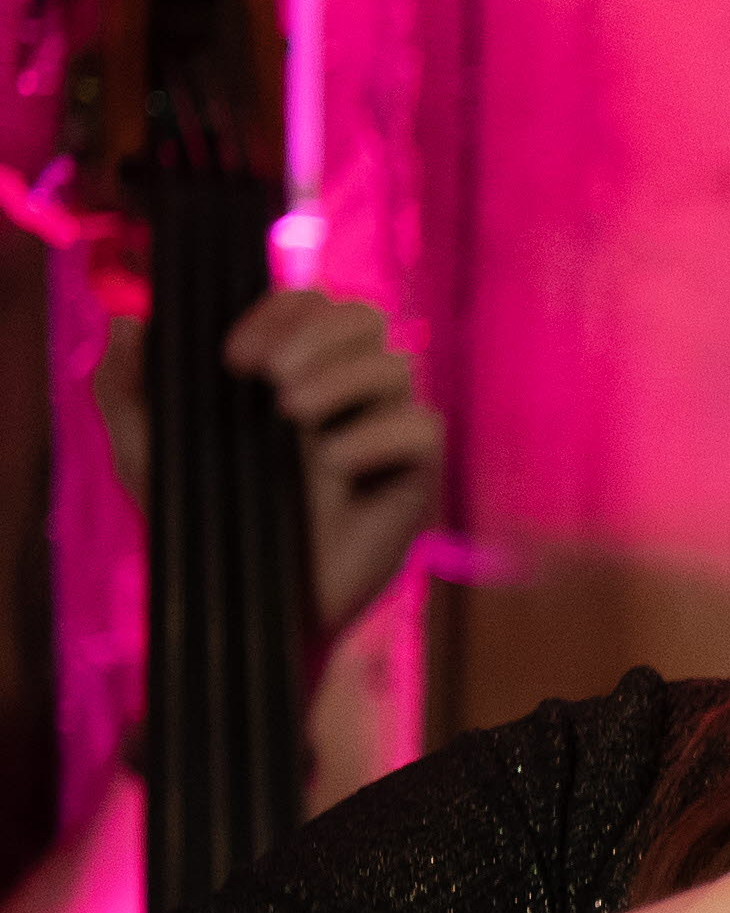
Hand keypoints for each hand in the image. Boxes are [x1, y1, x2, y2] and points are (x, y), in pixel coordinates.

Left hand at [87, 289, 446, 644]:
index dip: (278, 312)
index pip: (309, 305)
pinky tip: (335, 465)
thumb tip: (128, 320)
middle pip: (364, 318)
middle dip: (315, 333)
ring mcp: (383, 434)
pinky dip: (379, 434)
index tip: (233, 357)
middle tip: (268, 377)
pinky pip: (422, 428)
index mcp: (293, 373)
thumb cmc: (204, 529)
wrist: (247, 607)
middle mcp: (346, 394)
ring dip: (342, 376)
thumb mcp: (146, 454)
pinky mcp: (414, 478)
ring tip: (293, 415)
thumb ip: (125, 388)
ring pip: (397, 364)